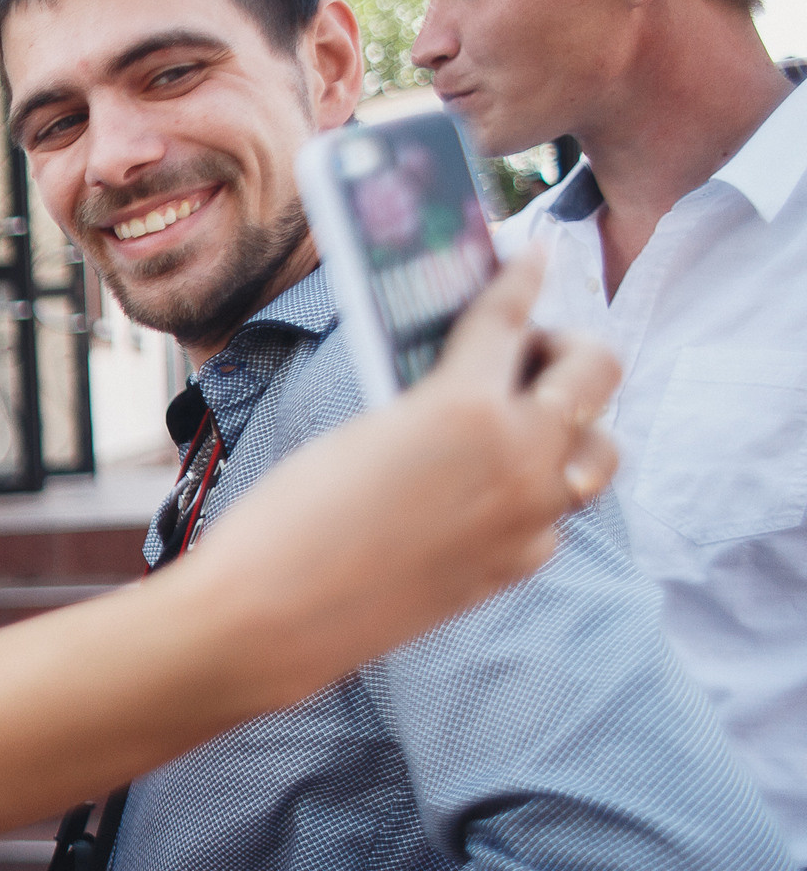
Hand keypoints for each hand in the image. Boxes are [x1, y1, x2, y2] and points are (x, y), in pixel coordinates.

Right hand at [203, 249, 621, 669]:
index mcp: (468, 406)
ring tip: (521, 426)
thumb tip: (463, 379)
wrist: (270, 615)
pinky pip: (556, 516)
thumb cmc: (289, 516)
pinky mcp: (517, 566)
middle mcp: (520, 456)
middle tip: (523, 353)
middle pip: (596, 372)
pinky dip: (533, 496)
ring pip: (599, 451)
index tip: (533, 255)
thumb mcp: (362, 429)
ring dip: (570, 426)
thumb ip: (430, 397)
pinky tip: (487, 494)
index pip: (510, 315)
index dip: (519, 275)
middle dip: (563, 348)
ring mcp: (529, 518)